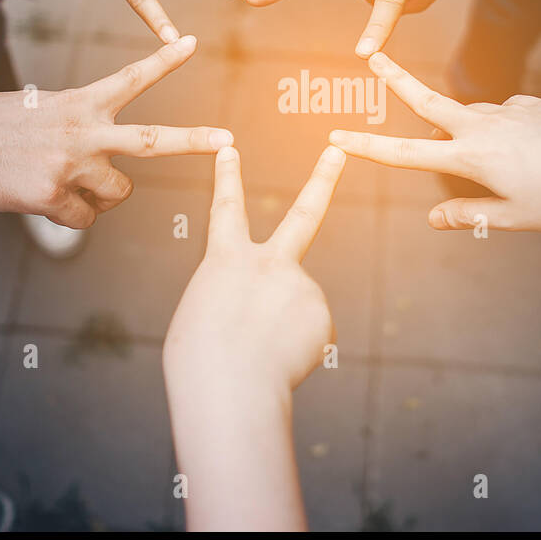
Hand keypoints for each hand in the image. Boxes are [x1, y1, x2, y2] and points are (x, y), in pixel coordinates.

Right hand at [0, 35, 230, 227]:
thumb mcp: (45, 112)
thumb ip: (84, 129)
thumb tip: (109, 172)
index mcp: (82, 103)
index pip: (132, 78)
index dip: (164, 61)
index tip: (192, 43)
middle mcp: (84, 131)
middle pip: (153, 141)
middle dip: (194, 141)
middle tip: (228, 141)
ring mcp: (72, 165)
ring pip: (118, 194)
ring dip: (101, 196)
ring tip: (63, 181)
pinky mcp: (54, 196)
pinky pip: (83, 220)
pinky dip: (69, 216)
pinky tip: (40, 198)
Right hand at [164, 145, 345, 398]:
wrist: (230, 390)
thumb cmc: (202, 363)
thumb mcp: (204, 318)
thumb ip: (241, 298)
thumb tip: (275, 309)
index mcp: (226, 260)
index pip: (226, 209)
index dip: (228, 177)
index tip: (230, 149)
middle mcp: (269, 263)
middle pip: (304, 214)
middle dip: (322, 178)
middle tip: (338, 150)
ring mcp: (301, 285)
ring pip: (296, 308)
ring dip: (280, 332)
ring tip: (260, 354)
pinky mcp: (321, 315)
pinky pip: (308, 334)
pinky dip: (295, 351)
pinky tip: (279, 361)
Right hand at [329, 53, 540, 231]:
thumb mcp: (512, 218)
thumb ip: (467, 215)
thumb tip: (433, 219)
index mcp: (471, 158)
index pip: (405, 154)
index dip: (367, 147)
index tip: (336, 137)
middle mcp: (484, 126)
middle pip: (426, 100)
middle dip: (396, 78)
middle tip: (373, 55)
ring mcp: (509, 110)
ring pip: (472, 117)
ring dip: (470, 134)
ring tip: (512, 169)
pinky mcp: (532, 103)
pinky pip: (507, 118)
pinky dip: (508, 135)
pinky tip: (539, 155)